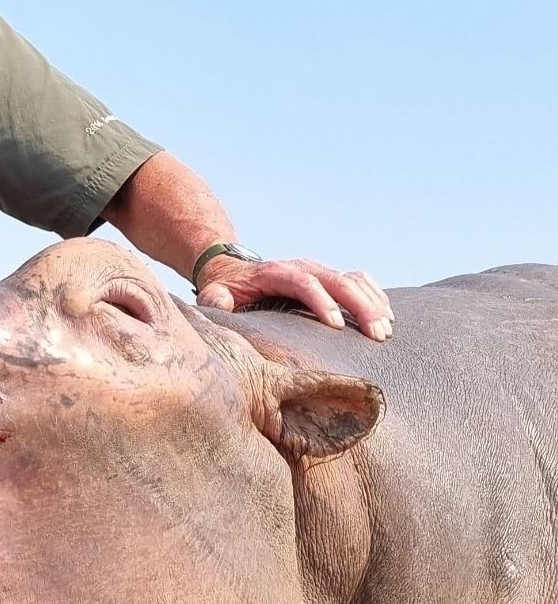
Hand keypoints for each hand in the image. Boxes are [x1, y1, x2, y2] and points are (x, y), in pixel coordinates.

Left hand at [196, 255, 393, 340]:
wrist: (234, 271)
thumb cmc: (225, 290)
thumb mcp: (215, 294)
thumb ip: (216, 300)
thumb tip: (220, 304)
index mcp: (277, 272)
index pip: (304, 283)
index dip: (322, 302)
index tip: (337, 326)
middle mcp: (303, 268)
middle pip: (338, 281)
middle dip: (360, 307)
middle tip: (376, 335)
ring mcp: (319, 271)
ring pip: (353, 281)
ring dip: (373, 304)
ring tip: (386, 330)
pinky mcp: (329, 278)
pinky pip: (359, 281)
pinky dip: (375, 296)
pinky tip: (388, 316)